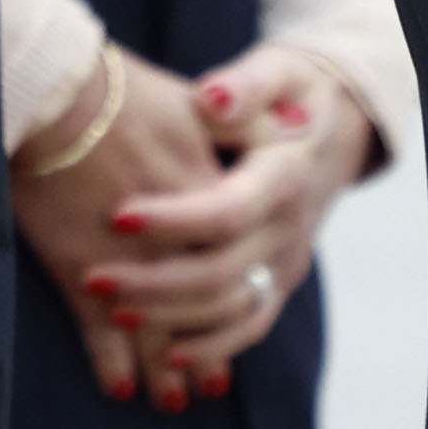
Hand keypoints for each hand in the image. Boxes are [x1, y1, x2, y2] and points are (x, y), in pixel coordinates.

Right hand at [9, 52, 218, 402]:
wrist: (53, 92)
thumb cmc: (122, 92)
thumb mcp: (199, 102)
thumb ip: (253, 121)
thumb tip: (303, 123)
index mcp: (210, 200)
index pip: (238, 265)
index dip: (237, 304)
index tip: (238, 317)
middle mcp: (177, 242)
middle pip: (201, 310)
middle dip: (202, 354)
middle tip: (204, 388)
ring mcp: (129, 263)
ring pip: (156, 331)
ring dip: (162, 370)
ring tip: (168, 400)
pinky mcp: (80, 271)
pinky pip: (101, 333)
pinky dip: (111, 363)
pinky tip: (118, 387)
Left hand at [90, 39, 381, 404]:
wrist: (333, 125)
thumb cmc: (289, 90)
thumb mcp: (276, 72)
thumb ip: (244, 85)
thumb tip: (212, 98)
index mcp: (284, 175)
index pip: (228, 210)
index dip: (173, 219)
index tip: (117, 216)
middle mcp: (289, 227)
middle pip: (223, 271)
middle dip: (155, 281)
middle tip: (94, 278)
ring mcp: (286, 261)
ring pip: (232, 309)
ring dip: (172, 318)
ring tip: (112, 311)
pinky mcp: (278, 282)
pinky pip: (249, 327)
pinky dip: (210, 347)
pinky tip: (165, 356)